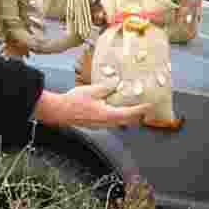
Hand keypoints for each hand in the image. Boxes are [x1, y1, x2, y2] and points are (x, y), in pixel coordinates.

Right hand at [32, 84, 147, 128]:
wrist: (58, 111)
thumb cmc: (73, 102)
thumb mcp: (92, 90)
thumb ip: (106, 87)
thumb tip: (116, 83)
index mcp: (107, 115)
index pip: (129, 113)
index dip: (140, 109)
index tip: (150, 106)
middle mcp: (105, 123)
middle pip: (126, 120)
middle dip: (135, 114)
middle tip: (144, 108)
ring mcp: (99, 125)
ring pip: (117, 122)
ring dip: (125, 116)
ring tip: (131, 107)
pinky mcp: (94, 124)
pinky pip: (109, 121)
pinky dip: (115, 115)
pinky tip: (113, 108)